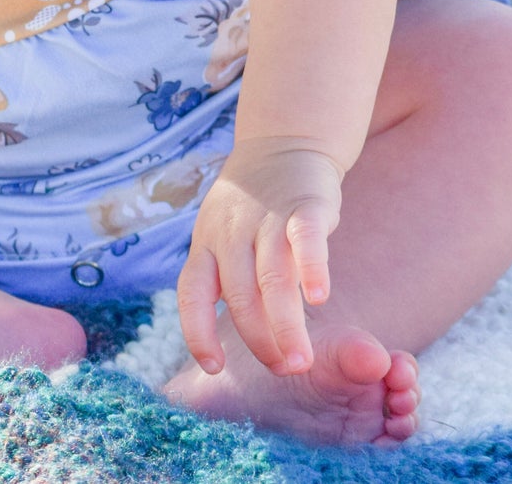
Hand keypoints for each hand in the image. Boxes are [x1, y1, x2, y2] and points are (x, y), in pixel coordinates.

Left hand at [177, 136, 342, 377]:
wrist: (284, 141)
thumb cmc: (253, 209)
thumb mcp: (226, 237)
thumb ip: (232, 281)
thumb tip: (248, 342)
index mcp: (206, 243)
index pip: (191, 293)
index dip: (197, 331)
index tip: (213, 367)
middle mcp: (230, 232)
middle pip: (240, 295)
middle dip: (260, 341)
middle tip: (285, 370)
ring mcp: (265, 217)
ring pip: (272, 277)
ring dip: (286, 325)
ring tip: (301, 362)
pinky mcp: (304, 205)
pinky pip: (305, 239)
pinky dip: (312, 268)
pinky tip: (319, 297)